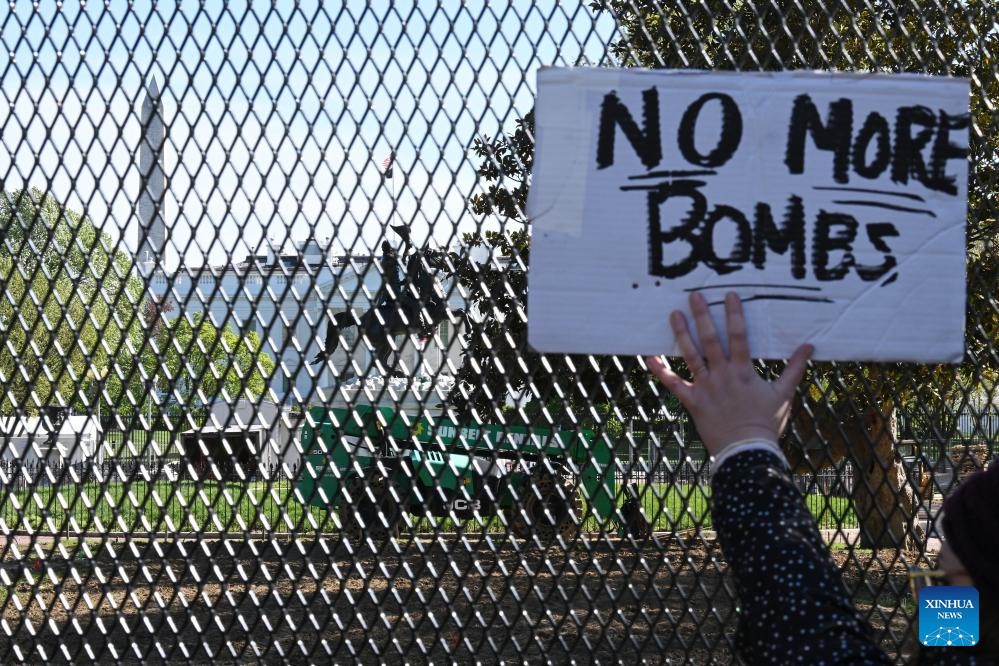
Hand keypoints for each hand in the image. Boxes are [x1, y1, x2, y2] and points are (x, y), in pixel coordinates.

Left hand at [645, 292, 812, 457]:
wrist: (747, 451)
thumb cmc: (766, 423)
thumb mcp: (784, 394)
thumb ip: (795, 368)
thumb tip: (810, 346)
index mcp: (743, 371)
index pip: (738, 336)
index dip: (734, 314)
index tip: (728, 295)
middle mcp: (722, 375)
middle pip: (710, 340)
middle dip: (702, 316)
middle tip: (694, 295)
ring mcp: (706, 387)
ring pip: (691, 356)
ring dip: (681, 334)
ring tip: (674, 314)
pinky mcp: (693, 401)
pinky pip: (674, 384)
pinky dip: (660, 371)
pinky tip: (649, 357)